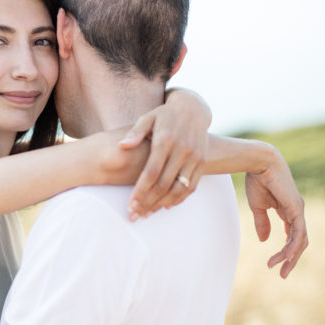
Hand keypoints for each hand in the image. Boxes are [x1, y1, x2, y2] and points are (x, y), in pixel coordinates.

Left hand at [123, 90, 209, 219]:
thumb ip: (135, 132)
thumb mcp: (147, 118)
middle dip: (148, 202)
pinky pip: (192, 186)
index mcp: (165, 140)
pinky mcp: (203, 162)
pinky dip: (179, 199)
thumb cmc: (164, 114)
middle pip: (164, 184)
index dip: (140, 191)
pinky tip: (166, 206)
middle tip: (134, 216)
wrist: (193, 108)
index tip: (130, 205)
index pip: (151, 172)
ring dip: (162, 204)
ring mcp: (195, 157)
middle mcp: (182, 150)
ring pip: (179, 189)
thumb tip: (122, 145)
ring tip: (147, 214)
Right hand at [244, 150, 307, 277]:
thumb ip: (262, 223)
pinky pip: (298, 234)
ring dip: (290, 257)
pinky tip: (283, 256)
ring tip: (279, 268)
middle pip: (299, 241)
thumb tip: (264, 240)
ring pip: (300, 241)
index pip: (292, 235)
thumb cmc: (257, 180)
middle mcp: (296, 211)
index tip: (276, 263)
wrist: (259, 163)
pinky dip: (291, 247)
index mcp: (288, 210)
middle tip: (282, 274)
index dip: (287, 249)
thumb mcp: (258, 207)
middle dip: (291, 259)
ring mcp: (298, 211)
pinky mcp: (297, 210)